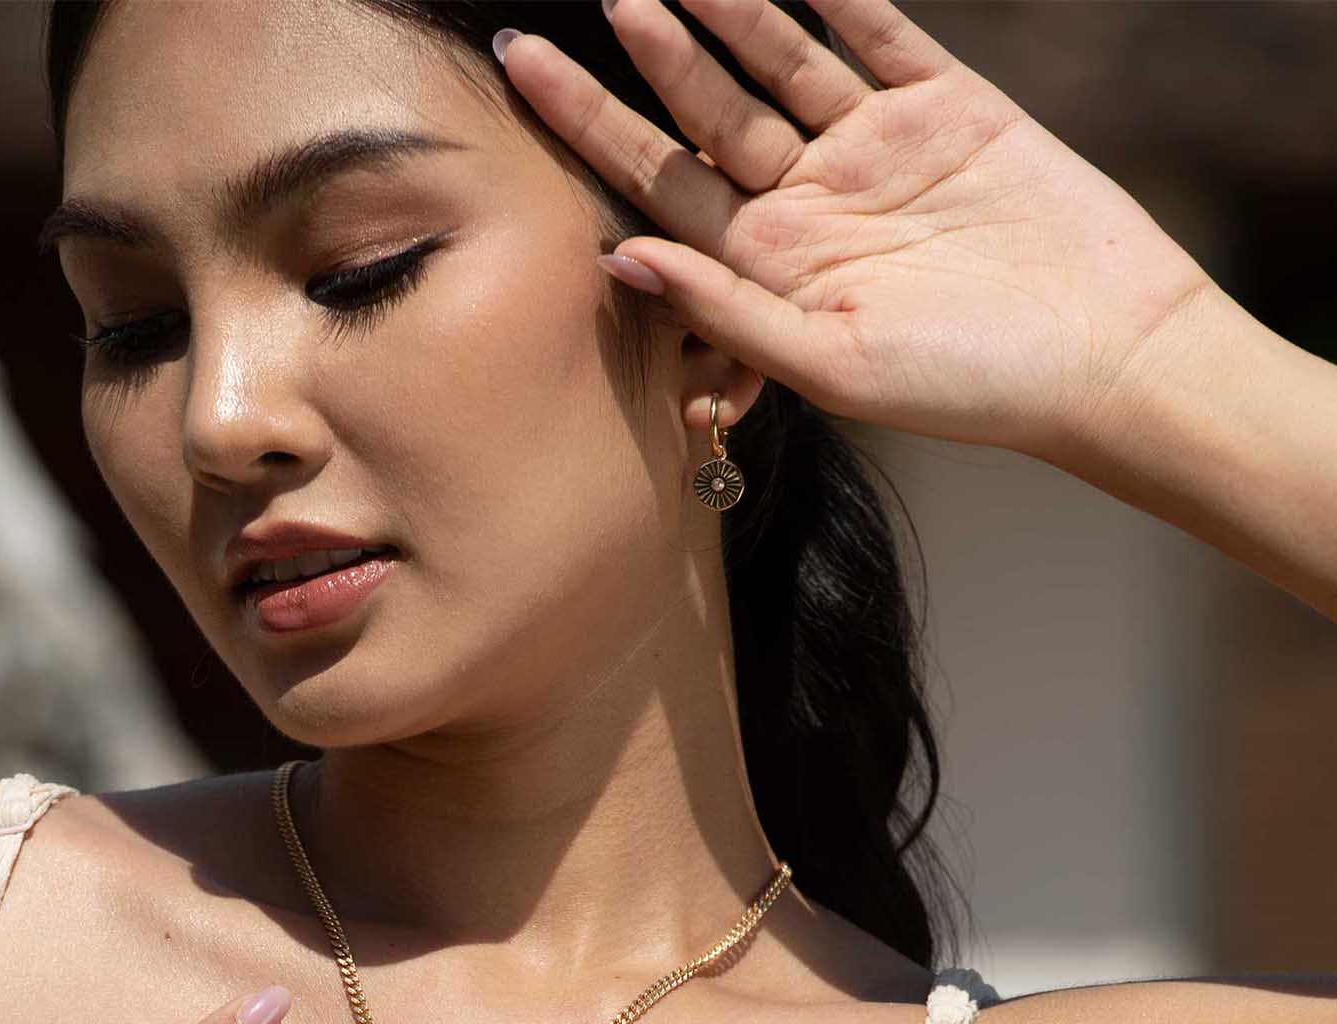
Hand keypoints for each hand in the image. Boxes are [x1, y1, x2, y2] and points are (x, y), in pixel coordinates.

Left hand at [498, 0, 1216, 457]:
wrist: (1103, 355)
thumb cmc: (964, 386)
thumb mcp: (829, 363)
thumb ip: (725, 309)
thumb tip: (618, 259)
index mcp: (770, 270)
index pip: (657, 190)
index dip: (588, 127)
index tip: (522, 70)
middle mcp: (809, 206)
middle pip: (706, 118)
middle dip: (645, 57)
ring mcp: (875, 153)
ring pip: (782, 63)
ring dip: (726, 13)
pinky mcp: (948, 108)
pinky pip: (879, 32)